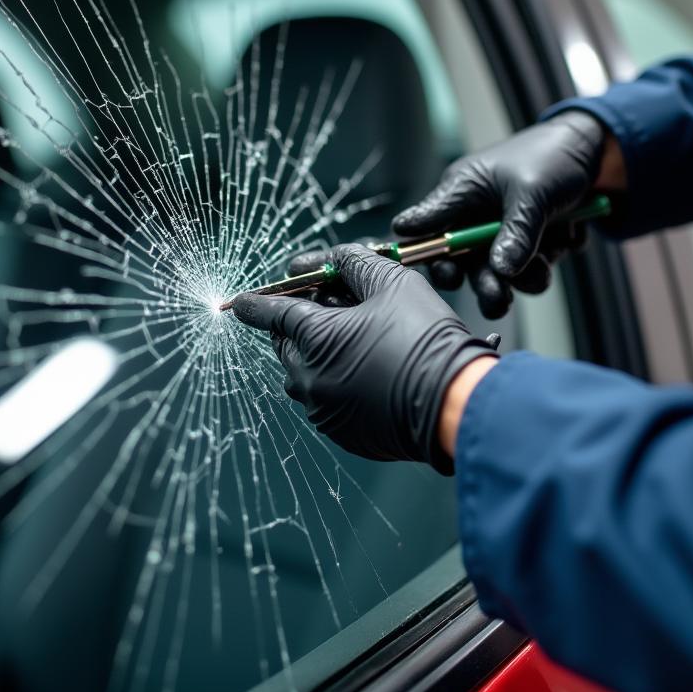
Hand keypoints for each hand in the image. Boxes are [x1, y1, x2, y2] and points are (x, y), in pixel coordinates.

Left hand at [232, 244, 498, 473]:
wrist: (454, 403)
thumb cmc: (424, 338)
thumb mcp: (392, 282)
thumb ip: (354, 262)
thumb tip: (334, 258)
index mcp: (313, 338)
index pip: (271, 313)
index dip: (255, 303)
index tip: (238, 303)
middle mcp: (308, 378)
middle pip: (288, 342)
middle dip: (300, 323)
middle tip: (332, 307)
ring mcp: (323, 410)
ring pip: (308, 372)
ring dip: (322, 353)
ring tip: (362, 338)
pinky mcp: (343, 432)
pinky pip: (329, 398)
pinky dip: (341, 381)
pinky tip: (374, 369)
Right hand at [392, 112, 609, 317]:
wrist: (596, 153)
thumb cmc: (551, 156)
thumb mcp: (532, 192)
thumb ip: (516, 233)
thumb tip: (501, 270)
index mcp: (462, 192)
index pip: (427, 226)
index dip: (426, 252)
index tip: (445, 273)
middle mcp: (475, 216)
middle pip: (464, 262)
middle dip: (485, 282)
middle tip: (498, 300)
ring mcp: (501, 232)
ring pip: (501, 272)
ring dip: (525, 277)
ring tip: (545, 269)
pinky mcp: (527, 244)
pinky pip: (532, 266)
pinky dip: (550, 257)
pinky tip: (567, 233)